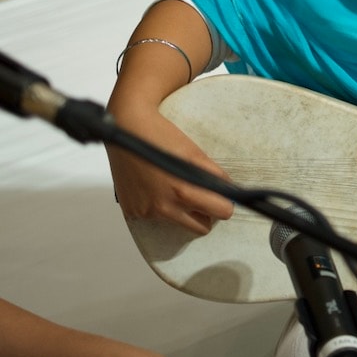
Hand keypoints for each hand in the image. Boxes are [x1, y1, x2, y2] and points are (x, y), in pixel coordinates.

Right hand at [108, 105, 233, 235]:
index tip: (221, 197)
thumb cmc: (160, 137)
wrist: (127, 129)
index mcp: (183, 191)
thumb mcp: (194, 153)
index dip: (224, 203)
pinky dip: (157, 207)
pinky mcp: (132, 212)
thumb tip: (229, 191)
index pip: (221, 212)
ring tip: (173, 187)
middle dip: (204, 212)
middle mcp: (164, 207)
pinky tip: (153, 187)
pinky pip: (154, 218)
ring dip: (180, 211)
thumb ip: (214, 175)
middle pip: (201, 227)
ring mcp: (146, 212)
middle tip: (199, 195)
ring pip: (177, 223)